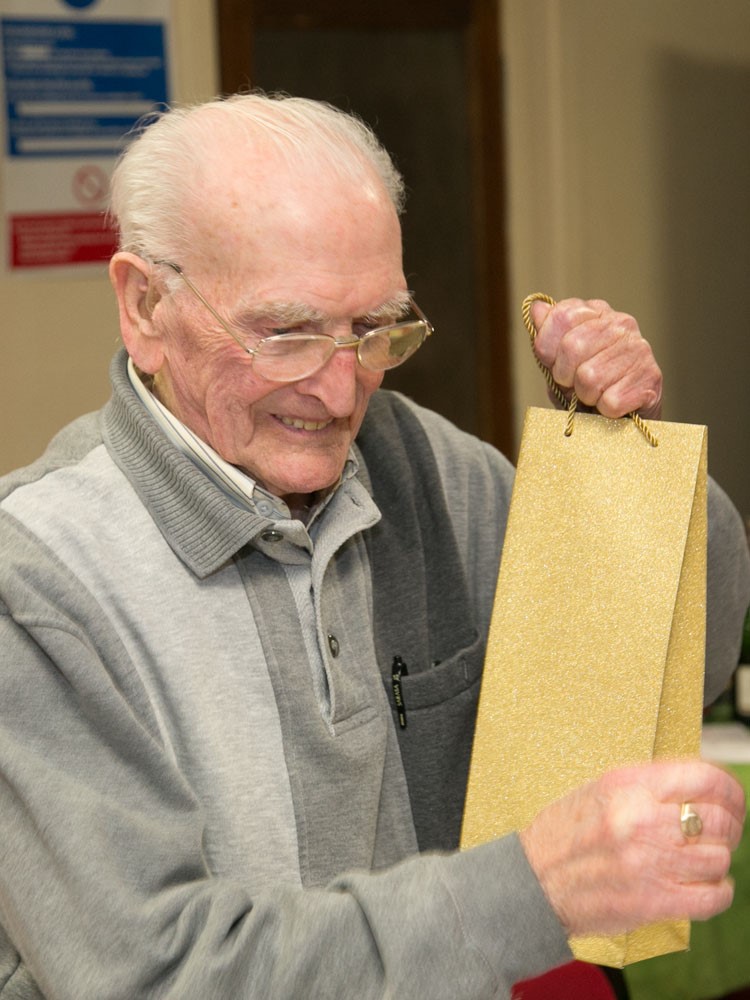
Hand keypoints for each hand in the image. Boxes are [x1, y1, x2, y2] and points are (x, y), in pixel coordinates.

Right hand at [519, 760, 745, 935]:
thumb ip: (645, 785)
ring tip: (704, 859)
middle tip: (723, 831)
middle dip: (729, 826)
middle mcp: (638, 819)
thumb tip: (697, 784)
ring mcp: (647, 862)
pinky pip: (712, 897)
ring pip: (719, 857)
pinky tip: (707, 885)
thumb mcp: (597, 790)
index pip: (703, 778)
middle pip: (718, 819)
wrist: (533, 882)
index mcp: (626, 785)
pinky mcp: (652, 902)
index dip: (729, 789)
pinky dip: (719, 892)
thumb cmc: (563, 834)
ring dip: (718, 859)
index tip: (732, 798)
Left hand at [531, 298, 662, 418]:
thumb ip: (546, 338)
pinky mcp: (651, 378)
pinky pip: (610, 401)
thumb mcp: (559, 363)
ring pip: (590, 377)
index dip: (548, 348)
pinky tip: (613, 406)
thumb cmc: (589, 388)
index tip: (555, 364)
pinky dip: (605, 411)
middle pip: (572, 346)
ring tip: (596, 395)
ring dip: (586, 396)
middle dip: (565, 375)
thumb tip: (536, 308)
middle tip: (575, 385)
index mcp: (597, 313)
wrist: (625, 419)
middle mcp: (622, 324)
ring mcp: (640, 349)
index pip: (562, 316)